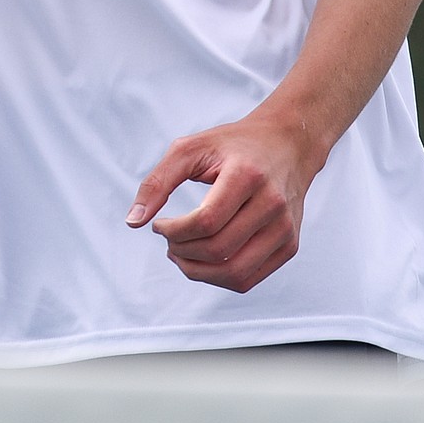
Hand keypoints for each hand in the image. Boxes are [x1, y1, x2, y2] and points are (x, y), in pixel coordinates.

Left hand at [125, 112, 319, 294]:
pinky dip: (218, 278)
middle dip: (182, 252)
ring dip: (197, 272)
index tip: (159, 225)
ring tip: (181, 254)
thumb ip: (158, 182)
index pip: (207, 221)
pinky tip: (203, 260)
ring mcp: (285, 228)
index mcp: (247, 175)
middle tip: (168, 240)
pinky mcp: (290, 245)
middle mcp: (272, 203)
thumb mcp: (190, 149)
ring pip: (235, 274)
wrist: (286, 144)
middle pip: (219, 250)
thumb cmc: (232, 145)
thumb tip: (133, 222)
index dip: (174, 231)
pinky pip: (249, 279)